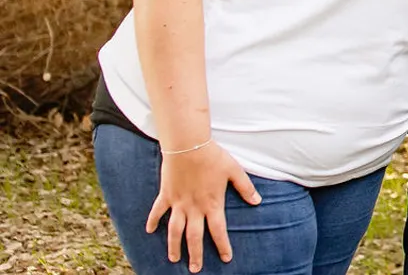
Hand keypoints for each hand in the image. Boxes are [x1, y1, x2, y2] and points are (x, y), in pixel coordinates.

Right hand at [146, 141, 260, 272]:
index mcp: (212, 204)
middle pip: (194, 237)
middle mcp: (194, 208)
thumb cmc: (213, 157)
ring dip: (173, 245)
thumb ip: (245, 187)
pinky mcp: (166, 195)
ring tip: (174, 259)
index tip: (226, 258)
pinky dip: (152, 221)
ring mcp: (178, 203)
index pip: (218, 230)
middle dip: (195, 254)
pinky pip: (157, 211)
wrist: (188, 145)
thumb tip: (257, 201)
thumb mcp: (234, 171)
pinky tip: (149, 231)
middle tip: (195, 269)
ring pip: (174, 230)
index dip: (222, 245)